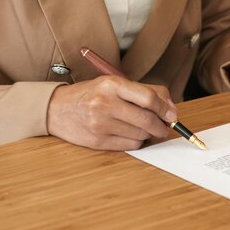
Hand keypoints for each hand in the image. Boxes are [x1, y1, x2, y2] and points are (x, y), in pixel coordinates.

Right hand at [47, 75, 177, 150]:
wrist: (56, 109)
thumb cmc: (92, 94)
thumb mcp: (115, 84)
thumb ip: (145, 91)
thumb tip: (171, 108)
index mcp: (112, 85)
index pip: (148, 98)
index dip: (166, 108)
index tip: (172, 115)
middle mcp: (105, 104)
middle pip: (147, 120)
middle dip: (162, 126)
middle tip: (165, 126)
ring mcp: (100, 124)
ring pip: (141, 134)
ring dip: (149, 133)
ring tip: (143, 127)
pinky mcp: (98, 141)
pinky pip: (131, 145)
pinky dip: (137, 141)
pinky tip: (131, 134)